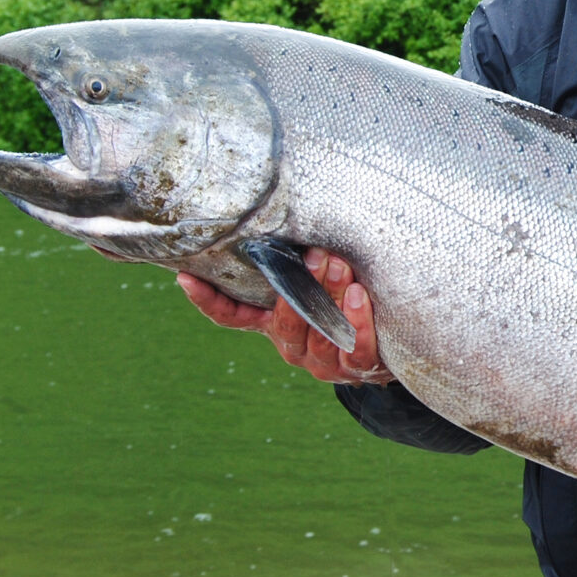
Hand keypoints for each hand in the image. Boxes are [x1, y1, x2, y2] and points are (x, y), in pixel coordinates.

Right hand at [177, 248, 393, 385]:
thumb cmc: (345, 300)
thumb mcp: (317, 279)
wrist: (390, 343)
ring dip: (330, 296)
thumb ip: (299, 260)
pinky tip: (359, 295)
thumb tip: (285, 208)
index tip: (187, 276)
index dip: (207, 300)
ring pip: (320, 335)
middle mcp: (293, 346)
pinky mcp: (355, 368)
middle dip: (298, 288)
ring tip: (340, 266)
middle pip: (284, 323)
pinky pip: (354, 350)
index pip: (231, 316)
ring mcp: (323, 361)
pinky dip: (357, 321)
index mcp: (274, 324)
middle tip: (312, 255)